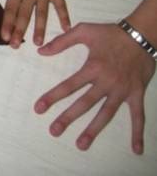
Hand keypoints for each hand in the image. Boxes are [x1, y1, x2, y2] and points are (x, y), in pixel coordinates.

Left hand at [0, 0, 69, 47]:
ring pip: (42, 14)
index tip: (4, 37)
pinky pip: (61, 5)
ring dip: (40, 29)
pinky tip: (67, 29)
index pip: (11, 9)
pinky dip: (64, 17)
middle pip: (25, 15)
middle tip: (16, 46)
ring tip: (39, 43)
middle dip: (20, 31)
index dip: (7, 23)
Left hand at [34, 23, 154, 153]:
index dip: (52, 97)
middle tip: (54, 131)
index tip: (38, 108)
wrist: (142, 34)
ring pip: (106, 114)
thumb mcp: (84, 31)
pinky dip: (138, 132)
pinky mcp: (136, 93)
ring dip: (94, 130)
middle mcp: (106, 81)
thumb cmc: (111, 32)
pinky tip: (136, 149)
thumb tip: (41, 51)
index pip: (68, 86)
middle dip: (68, 118)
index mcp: (93, 67)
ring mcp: (122, 90)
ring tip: (80, 144)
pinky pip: (138, 115)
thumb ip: (61, 41)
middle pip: (84, 103)